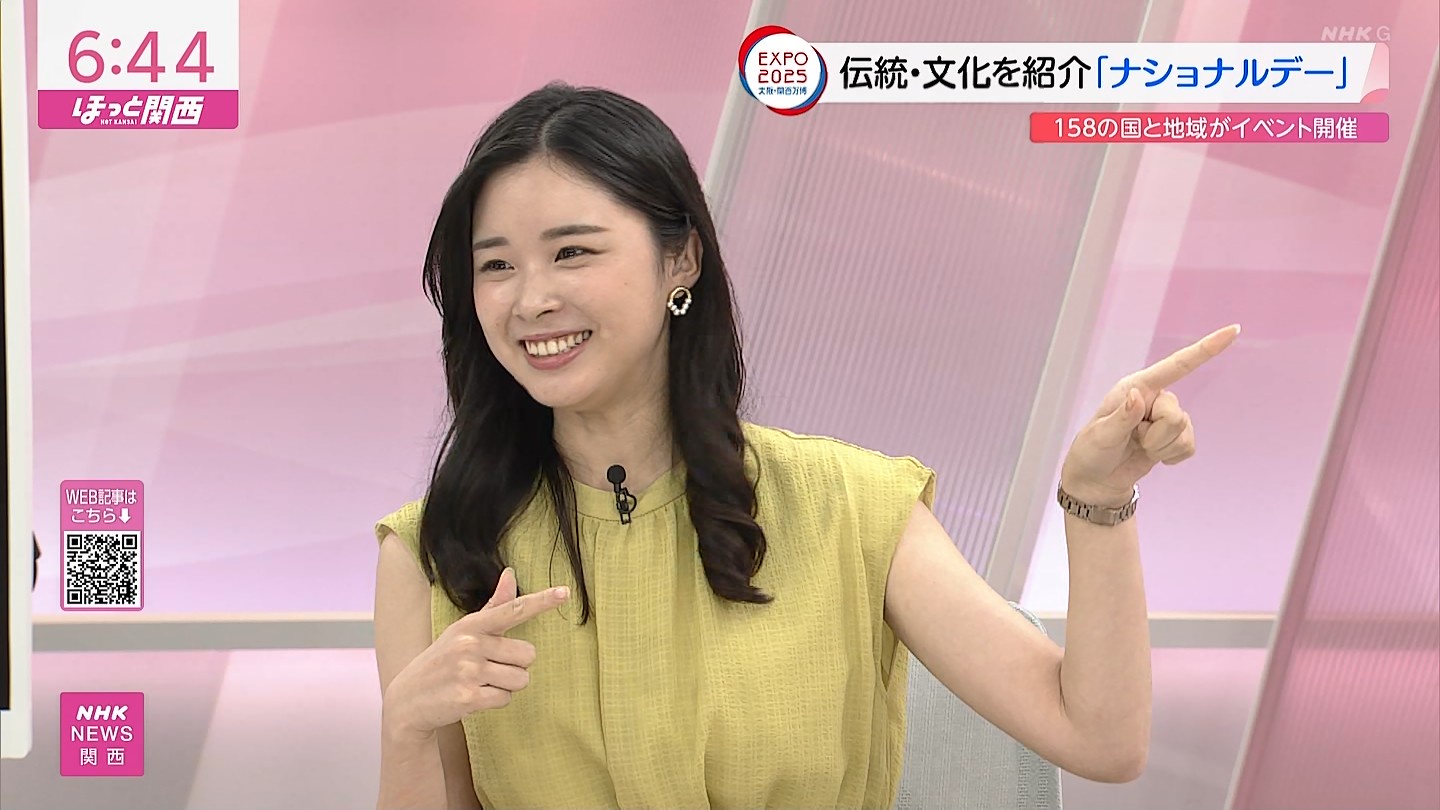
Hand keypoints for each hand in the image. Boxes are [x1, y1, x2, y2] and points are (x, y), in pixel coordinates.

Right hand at [383, 567, 568, 738]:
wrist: (408, 699)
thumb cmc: (444, 661)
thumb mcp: (464, 631)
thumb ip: (494, 607)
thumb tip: (510, 574)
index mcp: (472, 625)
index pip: (513, 609)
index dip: (541, 601)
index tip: (565, 592)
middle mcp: (470, 644)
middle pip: (528, 655)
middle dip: (515, 666)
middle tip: (488, 669)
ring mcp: (468, 670)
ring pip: (520, 679)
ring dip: (506, 686)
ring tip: (480, 683)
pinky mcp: (468, 697)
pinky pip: (505, 698)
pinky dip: (495, 701)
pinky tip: (474, 697)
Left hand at [1060, 324, 1240, 505]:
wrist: (1097, 480)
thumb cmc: (1092, 452)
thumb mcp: (1101, 435)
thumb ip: (1121, 418)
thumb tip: (1137, 396)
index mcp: (1137, 387)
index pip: (1177, 365)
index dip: (1206, 348)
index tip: (1233, 330)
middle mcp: (1155, 397)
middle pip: (1176, 415)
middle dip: (1155, 436)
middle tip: (1133, 440)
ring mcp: (1167, 418)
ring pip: (1183, 432)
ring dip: (1160, 447)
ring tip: (1138, 446)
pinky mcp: (1175, 437)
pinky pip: (1189, 447)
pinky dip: (1170, 456)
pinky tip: (1151, 455)